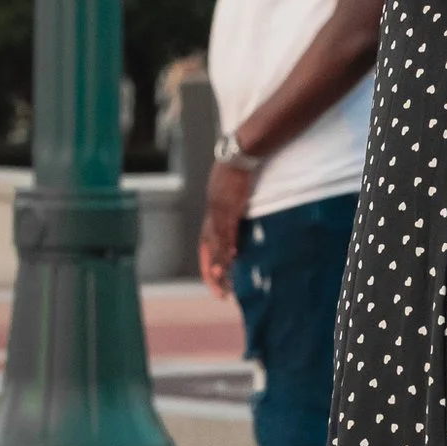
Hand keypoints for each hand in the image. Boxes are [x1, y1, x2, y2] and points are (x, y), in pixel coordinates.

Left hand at [199, 158, 253, 297]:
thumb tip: (238, 218)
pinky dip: (227, 245)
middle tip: (218, 292)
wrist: (239, 153)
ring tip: (221, 283)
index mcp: (213, 213)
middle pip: (209, 249)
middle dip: (212, 272)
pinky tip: (230, 259)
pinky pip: (228, 231)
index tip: (215, 280)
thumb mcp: (231, 191)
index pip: (207, 244)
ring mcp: (220, 212)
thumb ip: (232, 208)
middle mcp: (213, 215)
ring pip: (217, 244)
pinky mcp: (230, 207)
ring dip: (219, 264)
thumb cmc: (236, 170)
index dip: (210, 263)